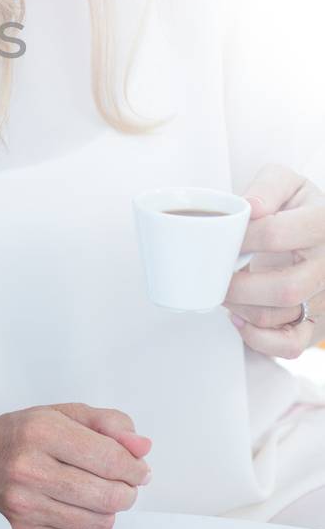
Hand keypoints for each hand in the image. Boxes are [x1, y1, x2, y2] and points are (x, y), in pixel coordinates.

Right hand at [0, 403, 152, 528]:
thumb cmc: (21, 435)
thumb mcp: (63, 414)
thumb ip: (109, 424)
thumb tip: (142, 447)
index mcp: (41, 432)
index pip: (110, 458)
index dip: (135, 466)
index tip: (138, 468)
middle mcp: (29, 469)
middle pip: (109, 495)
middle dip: (128, 490)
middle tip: (124, 482)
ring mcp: (24, 504)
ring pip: (99, 521)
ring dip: (109, 508)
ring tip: (100, 492)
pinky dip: (87, 522)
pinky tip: (75, 505)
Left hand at [224, 165, 324, 359]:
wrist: (319, 232)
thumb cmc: (296, 208)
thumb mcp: (287, 183)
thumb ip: (268, 187)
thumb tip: (250, 207)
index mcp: (322, 225)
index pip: (277, 233)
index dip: (241, 237)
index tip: (220, 238)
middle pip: (284, 287)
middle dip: (237, 284)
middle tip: (214, 274)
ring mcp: (323, 298)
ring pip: (280, 316)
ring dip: (240, 308)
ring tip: (224, 291)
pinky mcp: (315, 324)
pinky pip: (289, 345)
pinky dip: (258, 339)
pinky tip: (239, 320)